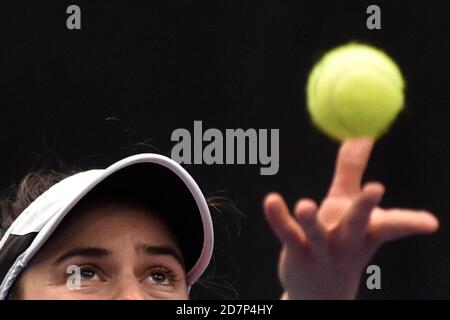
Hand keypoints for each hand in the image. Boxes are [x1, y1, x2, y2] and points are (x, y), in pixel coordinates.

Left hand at [263, 138, 438, 299]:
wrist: (321, 290)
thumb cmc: (340, 237)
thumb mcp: (346, 202)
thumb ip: (351, 169)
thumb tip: (360, 133)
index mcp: (368, 231)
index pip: (392, 225)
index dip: (410, 223)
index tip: (430, 223)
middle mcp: (348, 241)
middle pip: (358, 223)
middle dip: (366, 207)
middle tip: (375, 188)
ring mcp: (322, 250)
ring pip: (317, 234)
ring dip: (312, 220)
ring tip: (305, 206)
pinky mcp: (297, 253)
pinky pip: (287, 234)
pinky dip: (278, 217)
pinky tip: (270, 200)